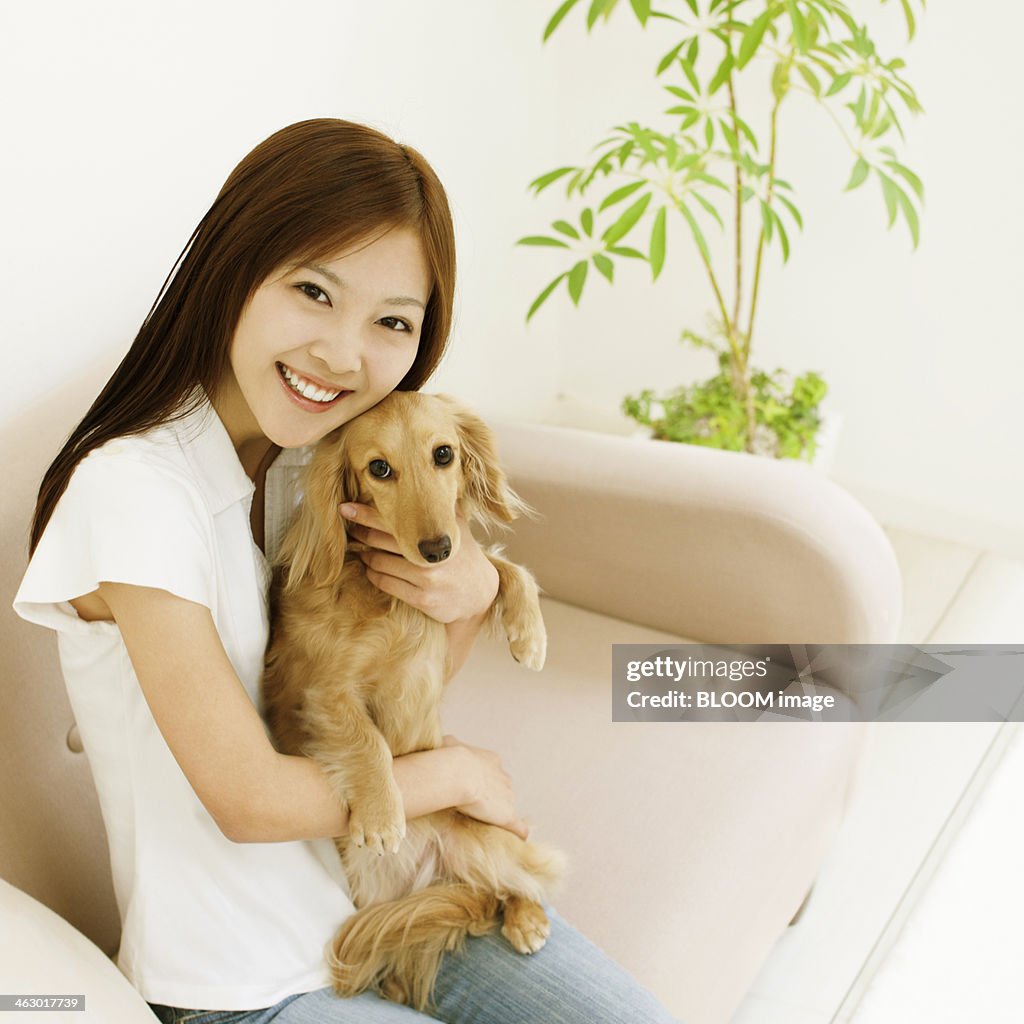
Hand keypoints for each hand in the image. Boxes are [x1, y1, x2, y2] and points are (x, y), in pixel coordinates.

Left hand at [340, 503, 498, 624]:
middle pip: (381, 539)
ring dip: (366, 556)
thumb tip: (415, 482)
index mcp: (439, 530)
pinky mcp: (422, 599)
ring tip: (364, 550)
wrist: (481, 593)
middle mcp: (432, 553)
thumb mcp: (456, 527)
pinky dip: (374, 574)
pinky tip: (374, 569)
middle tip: (350, 530)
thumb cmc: (463, 555)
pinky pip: (385, 583)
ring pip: (379, 562)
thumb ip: (438, 508)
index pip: (394, 518)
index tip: (344, 507)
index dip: (365, 512)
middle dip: (361, 533)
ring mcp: (427, 577)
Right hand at [442, 734, 528, 839]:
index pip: (492, 770)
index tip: (468, 784)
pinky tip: (519, 837)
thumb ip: (451, 746)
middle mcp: (503, 777)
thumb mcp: (448, 743)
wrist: (457, 773)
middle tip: (474, 803)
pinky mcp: (507, 815)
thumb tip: (446, 745)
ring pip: (507, 805)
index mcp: (492, 760)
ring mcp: (508, 796)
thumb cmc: (449, 757)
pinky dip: (519, 831)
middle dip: (491, 794)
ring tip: (484, 822)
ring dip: (498, 812)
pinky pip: (518, 826)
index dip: (480, 778)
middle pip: (501, 787)